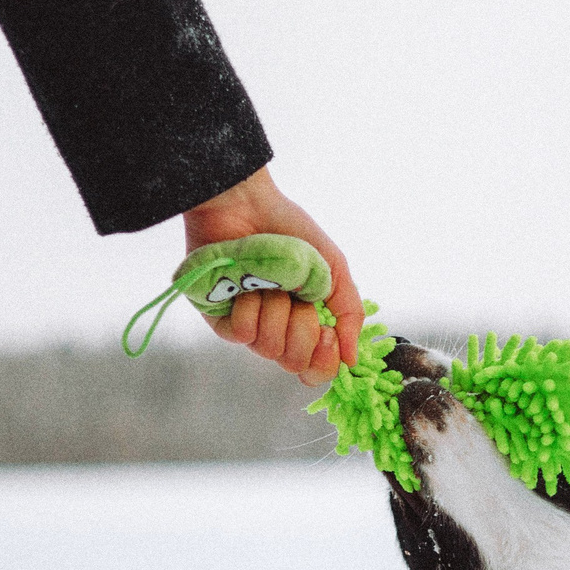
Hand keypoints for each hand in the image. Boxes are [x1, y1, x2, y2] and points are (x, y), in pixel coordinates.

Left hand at [183, 167, 365, 386]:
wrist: (248, 202)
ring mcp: (247, 322)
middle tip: (299, 301)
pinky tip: (248, 286)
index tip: (327, 334)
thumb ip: (349, 313)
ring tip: (270, 283)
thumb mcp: (333, 270)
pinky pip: (240, 334)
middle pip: (292, 363)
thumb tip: (351, 358)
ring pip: (268, 349)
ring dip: (277, 312)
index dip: (323, 361)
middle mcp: (275, 326)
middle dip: (303, 332)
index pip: (313, 366)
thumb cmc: (289, 230)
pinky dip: (250, 308)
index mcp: (303, 319)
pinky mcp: (218, 316)